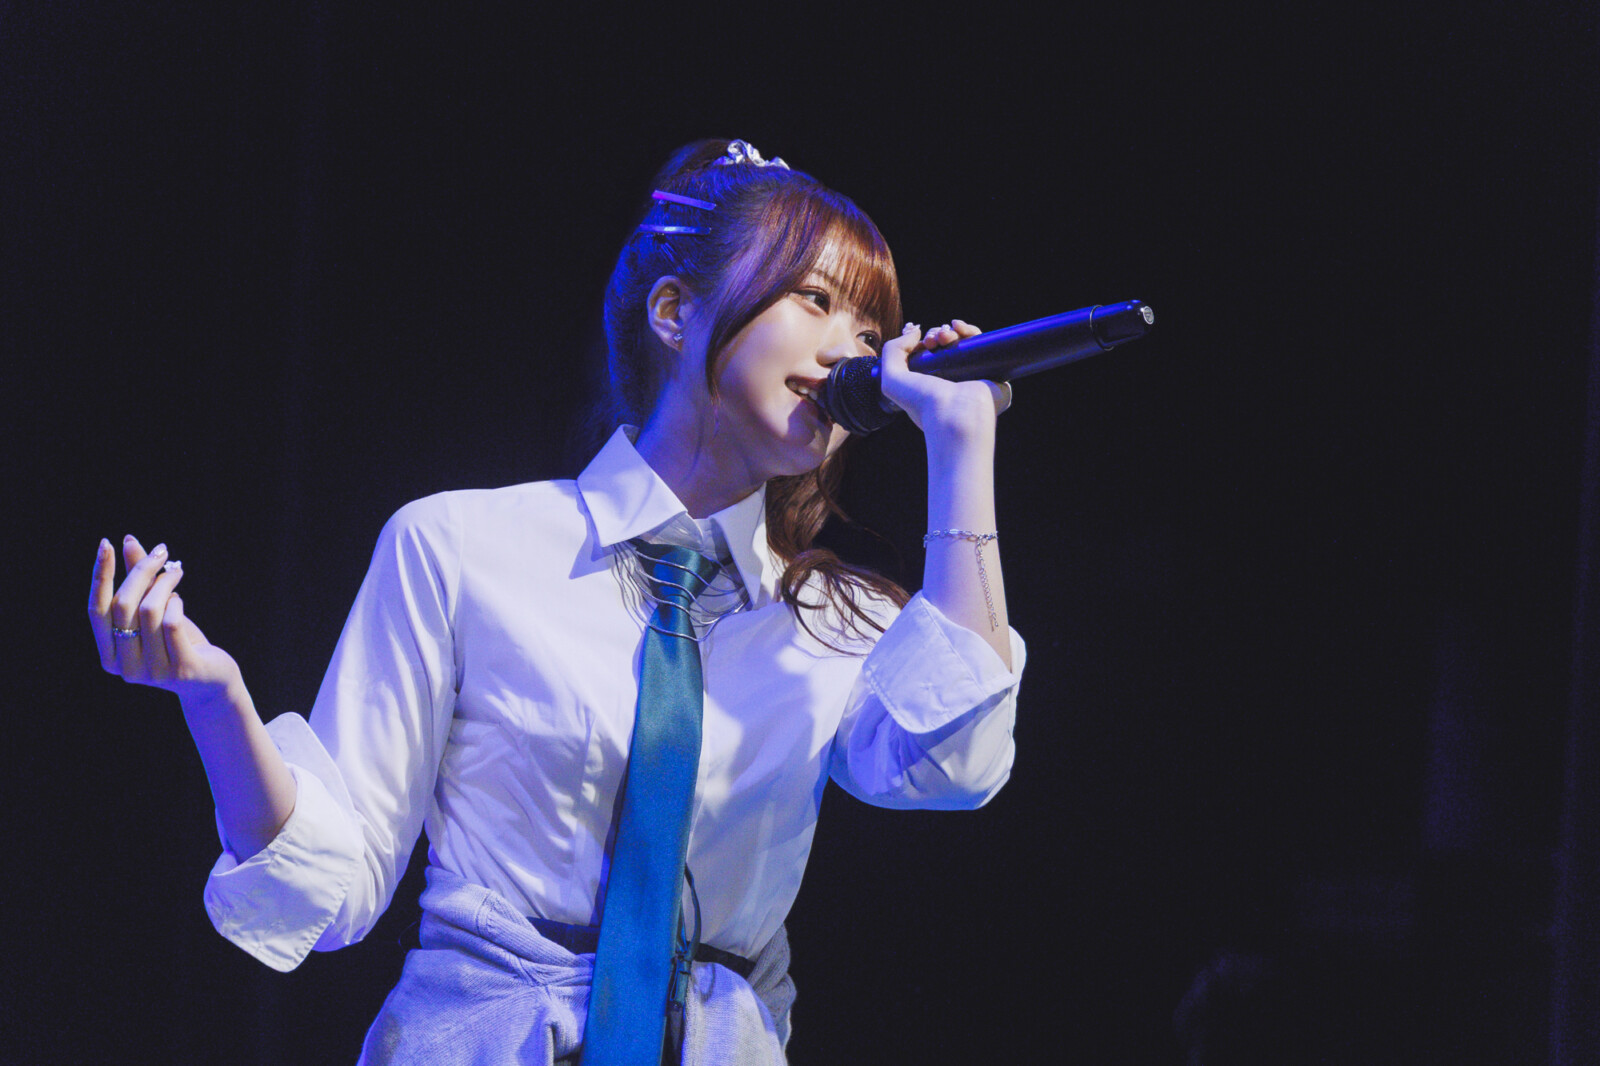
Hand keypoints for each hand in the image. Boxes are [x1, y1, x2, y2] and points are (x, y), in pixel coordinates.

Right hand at [89, 535, 241, 705]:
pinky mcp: (181, 670)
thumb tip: (129, 541)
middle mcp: (124, 667)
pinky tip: (180, 601)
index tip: (106, 544)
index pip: (96, 610)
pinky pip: (172, 623)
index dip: (100, 576)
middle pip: (123, 606)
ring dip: (164, 583)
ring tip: (175, 574)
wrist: (211, 681)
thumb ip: (140, 581)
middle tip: (161, 552)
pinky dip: (176, 603)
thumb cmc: (179, 642)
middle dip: (141, 572)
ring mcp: (152, 671)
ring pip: (149, 611)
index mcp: (109, 655)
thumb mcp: (155, 612)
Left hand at [878, 320, 1010, 439]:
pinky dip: (971, 330)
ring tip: (944, 335)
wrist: (957, 415)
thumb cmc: (923, 403)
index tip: (920, 338)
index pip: (930, 357)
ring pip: (965, 344)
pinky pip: (985, 345)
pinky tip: (958, 326)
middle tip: (933, 340)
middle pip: (947, 347)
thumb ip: (893, 350)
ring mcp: (975, 378)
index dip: (924, 342)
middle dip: (937, 335)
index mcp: (933, 387)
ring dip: (951, 331)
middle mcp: (954, 382)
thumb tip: (915, 330)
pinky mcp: (995, 373)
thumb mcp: (892, 379)